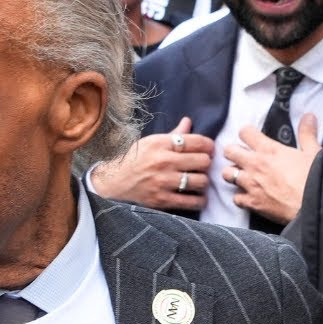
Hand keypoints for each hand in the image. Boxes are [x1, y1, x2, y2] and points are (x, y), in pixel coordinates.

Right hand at [90, 117, 213, 211]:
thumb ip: (173, 135)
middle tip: (203, 166)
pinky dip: (199, 200)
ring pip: (201, 181)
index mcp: (161, 144)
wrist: (113, 182)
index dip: (209, 146)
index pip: (197, 141)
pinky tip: (197, 196)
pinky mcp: (162, 201)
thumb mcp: (151, 142)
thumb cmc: (134, 159)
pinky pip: (192, 202)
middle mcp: (163, 162)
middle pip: (203, 161)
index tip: (209, 150)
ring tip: (199, 181)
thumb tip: (189, 121)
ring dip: (203, 182)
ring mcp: (163, 182)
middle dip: (206, 163)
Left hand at [222, 113, 320, 225]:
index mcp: (269, 150)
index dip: (247, 134)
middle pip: (229, 151)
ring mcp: (251, 184)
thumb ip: (307, 133)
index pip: (245, 132)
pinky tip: (248, 197)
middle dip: (233, 152)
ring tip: (241, 176)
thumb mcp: (314, 152)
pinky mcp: (252, 203)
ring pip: (227, 174)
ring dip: (232, 174)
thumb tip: (309, 116)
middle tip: (241, 156)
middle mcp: (255, 165)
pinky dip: (240, 198)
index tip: (251, 138)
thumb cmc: (315, 178)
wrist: (315, 205)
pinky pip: (236, 198)